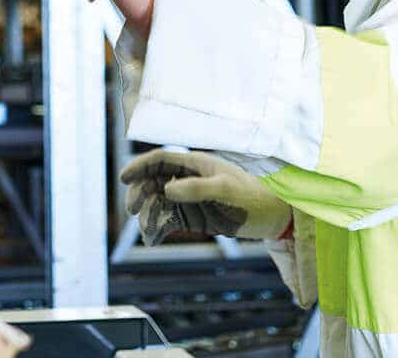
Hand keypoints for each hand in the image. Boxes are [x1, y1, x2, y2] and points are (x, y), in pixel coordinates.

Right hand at [119, 148, 290, 244]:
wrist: (273, 217)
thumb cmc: (252, 196)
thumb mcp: (226, 190)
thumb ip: (196, 188)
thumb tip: (167, 189)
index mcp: (197, 164)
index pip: (161, 159)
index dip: (140, 166)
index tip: (124, 178)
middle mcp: (190, 178)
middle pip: (154, 180)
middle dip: (140, 192)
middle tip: (133, 209)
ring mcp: (191, 198)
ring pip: (158, 202)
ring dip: (148, 214)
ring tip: (147, 230)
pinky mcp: (195, 216)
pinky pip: (169, 219)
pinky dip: (158, 228)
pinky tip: (152, 238)